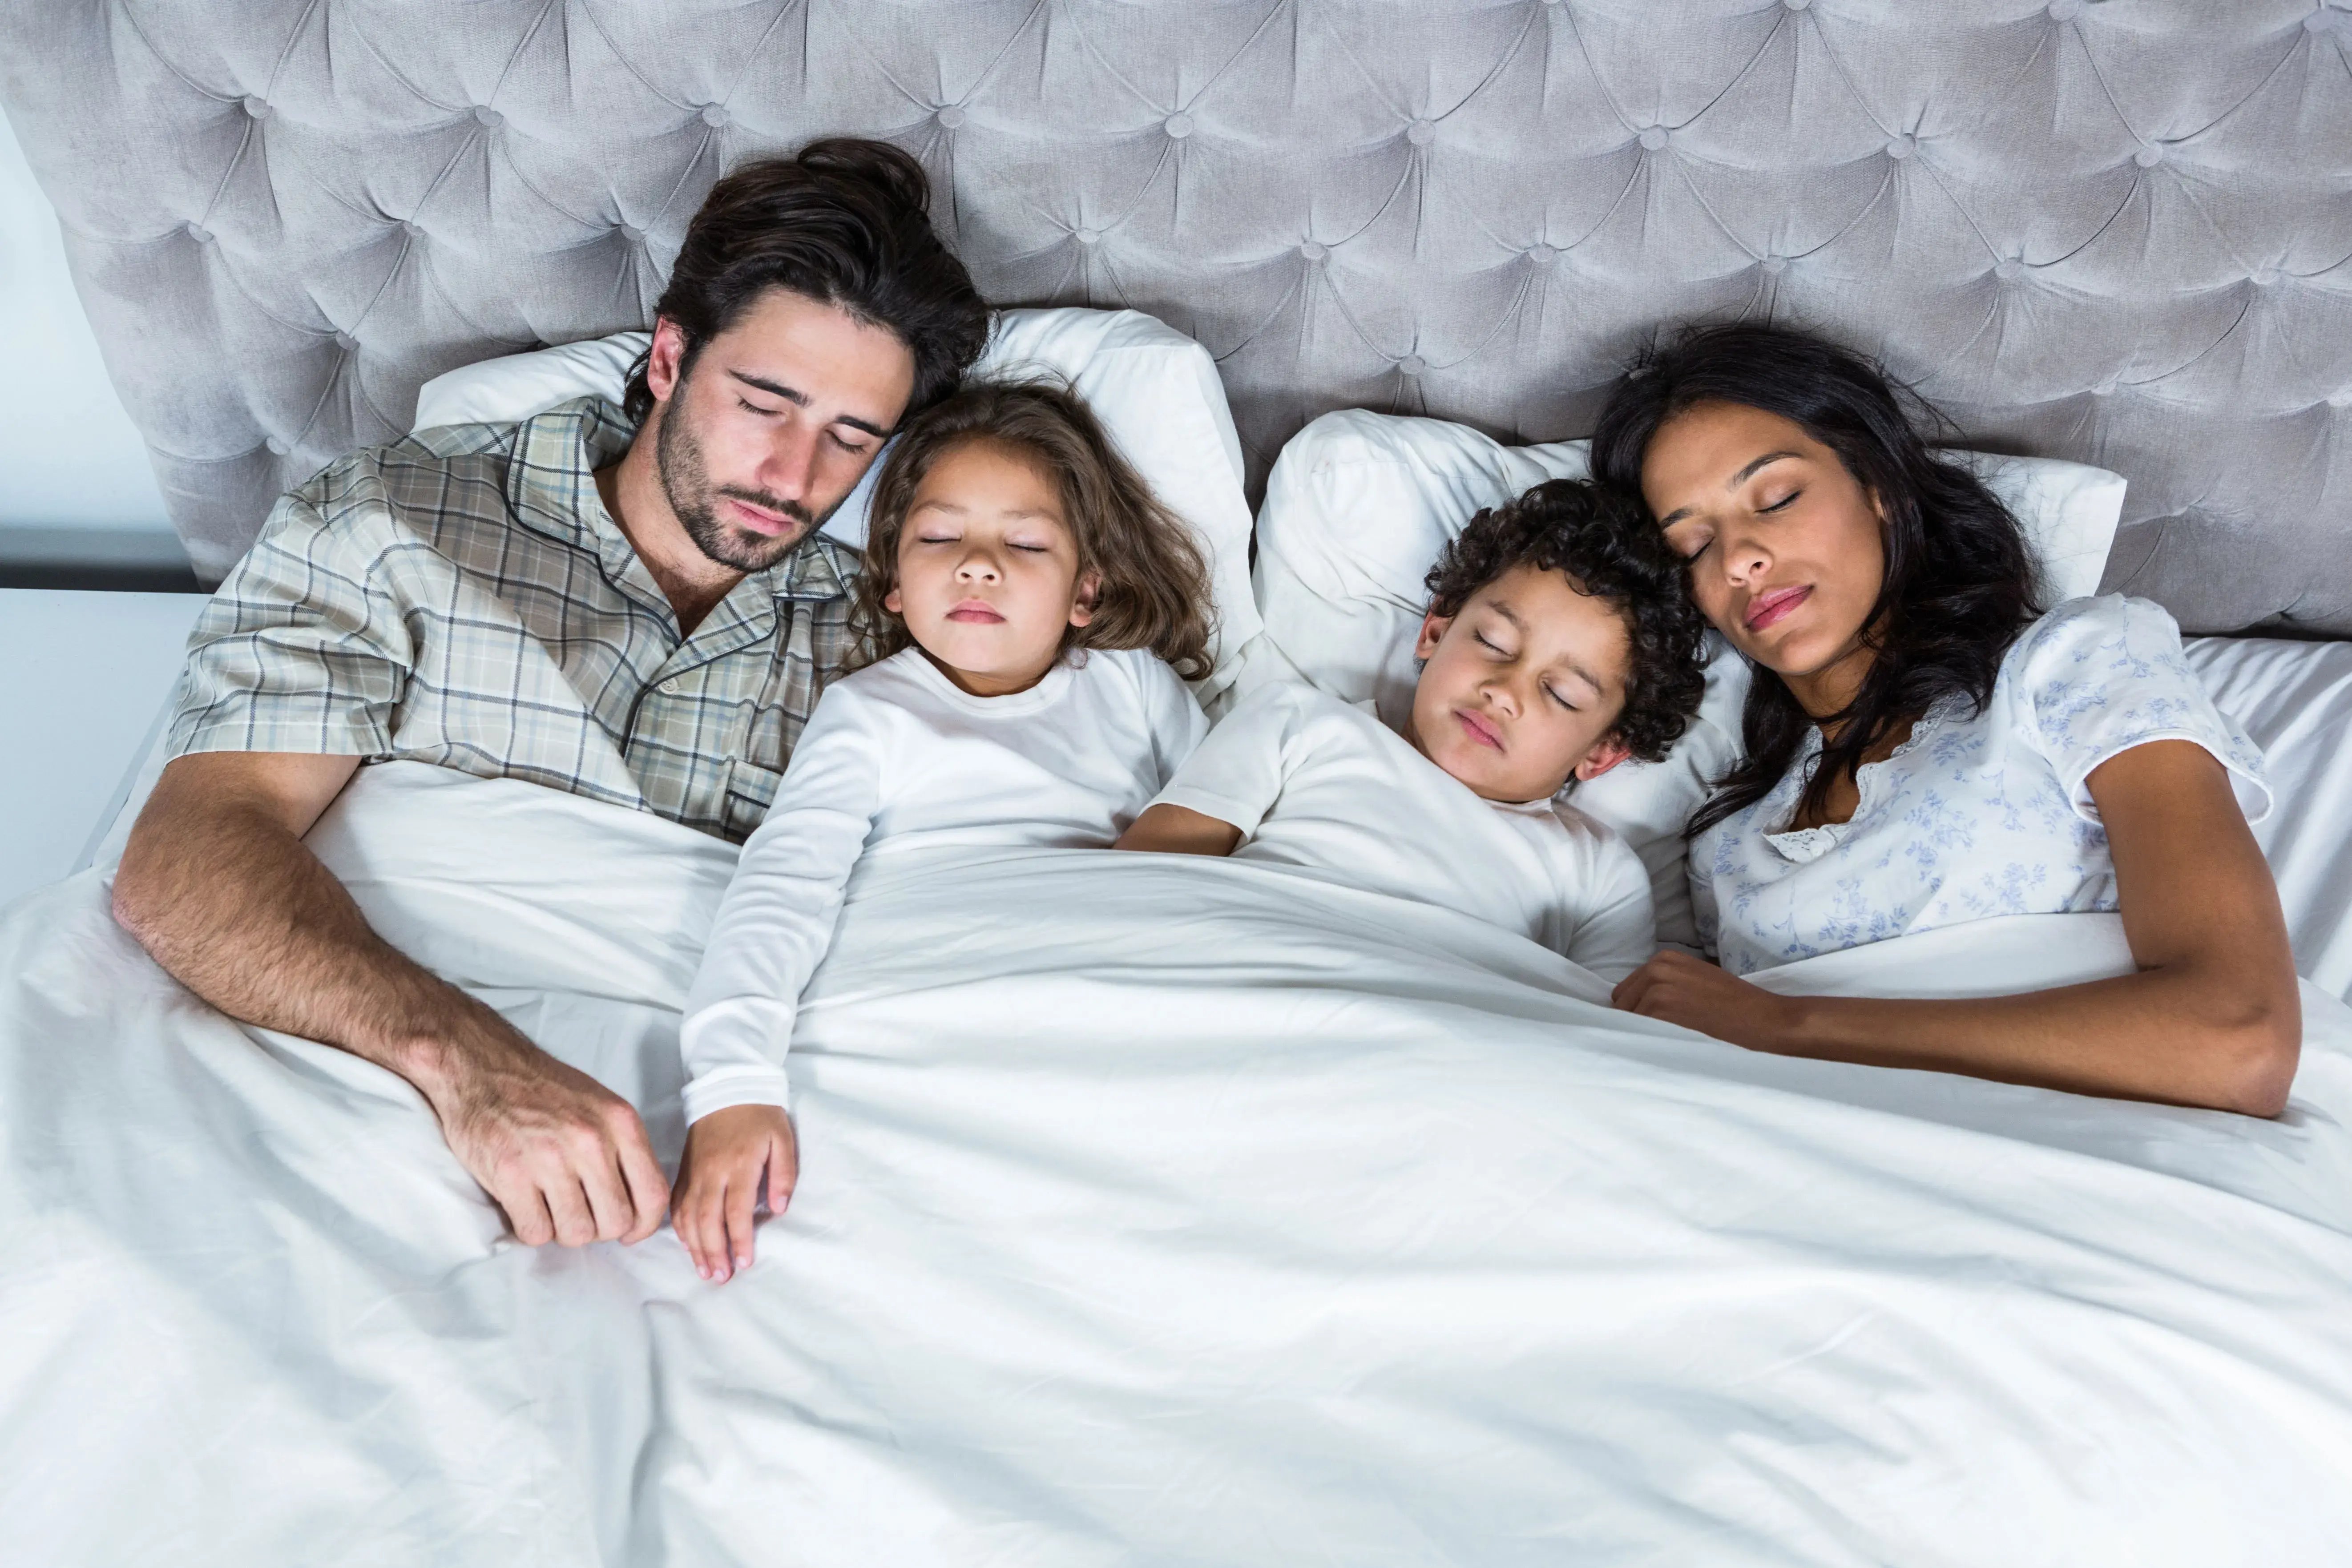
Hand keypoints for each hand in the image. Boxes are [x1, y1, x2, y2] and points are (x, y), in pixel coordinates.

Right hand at [416, 1015, 670, 1247]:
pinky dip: (531, 1229)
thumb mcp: (602, 1107)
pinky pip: (535, 1231)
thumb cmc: (544, 1090)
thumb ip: (624, 1150)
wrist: (484, 1066)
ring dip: (562, 1229)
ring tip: (550, 1207)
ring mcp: (550, 1159)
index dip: (643, 1226)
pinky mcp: (510, 1174)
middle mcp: (591, 1141)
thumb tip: (638, 1204)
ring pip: (577, 1233)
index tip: (629, 1232)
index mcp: (620, 1124)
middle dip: (598, 1229)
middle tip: (580, 1214)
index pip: (653, 1196)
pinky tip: (526, 1207)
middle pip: (616, 1222)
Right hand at [674, 1103, 798, 1282]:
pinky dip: (680, 1227)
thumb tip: (779, 1208)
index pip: (736, 1211)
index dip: (739, 1240)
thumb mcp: (783, 1138)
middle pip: (707, 1219)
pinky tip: (687, 1244)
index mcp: (738, 1164)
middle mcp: (712, 1171)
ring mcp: (694, 1171)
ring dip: (695, 1246)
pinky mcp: (684, 1169)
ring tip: (704, 1270)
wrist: (728, 1087)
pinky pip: (677, 1203)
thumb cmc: (760, 1115)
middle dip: (714, 1252)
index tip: (744, 1264)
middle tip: (721, 1278)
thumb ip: (784, 1174)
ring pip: (688, 1215)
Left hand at [1611, 949, 1805, 1052]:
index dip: (1639, 1011)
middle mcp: (1655, 971)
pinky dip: (1649, 1046)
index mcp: (1664, 960)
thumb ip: (1667, 985)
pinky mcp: (1659, 1015)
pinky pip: (1637, 1035)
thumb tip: (1637, 1005)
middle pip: (1622, 1006)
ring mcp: (1655, 992)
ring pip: (1628, 1023)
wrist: (1767, 1023)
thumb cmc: (1737, 1007)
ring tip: (1675, 1042)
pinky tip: (1672, 1049)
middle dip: (1638, 1022)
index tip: (1657, 1025)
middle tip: (1668, 1035)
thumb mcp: (1697, 981)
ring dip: (1644, 1036)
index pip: (1626, 992)